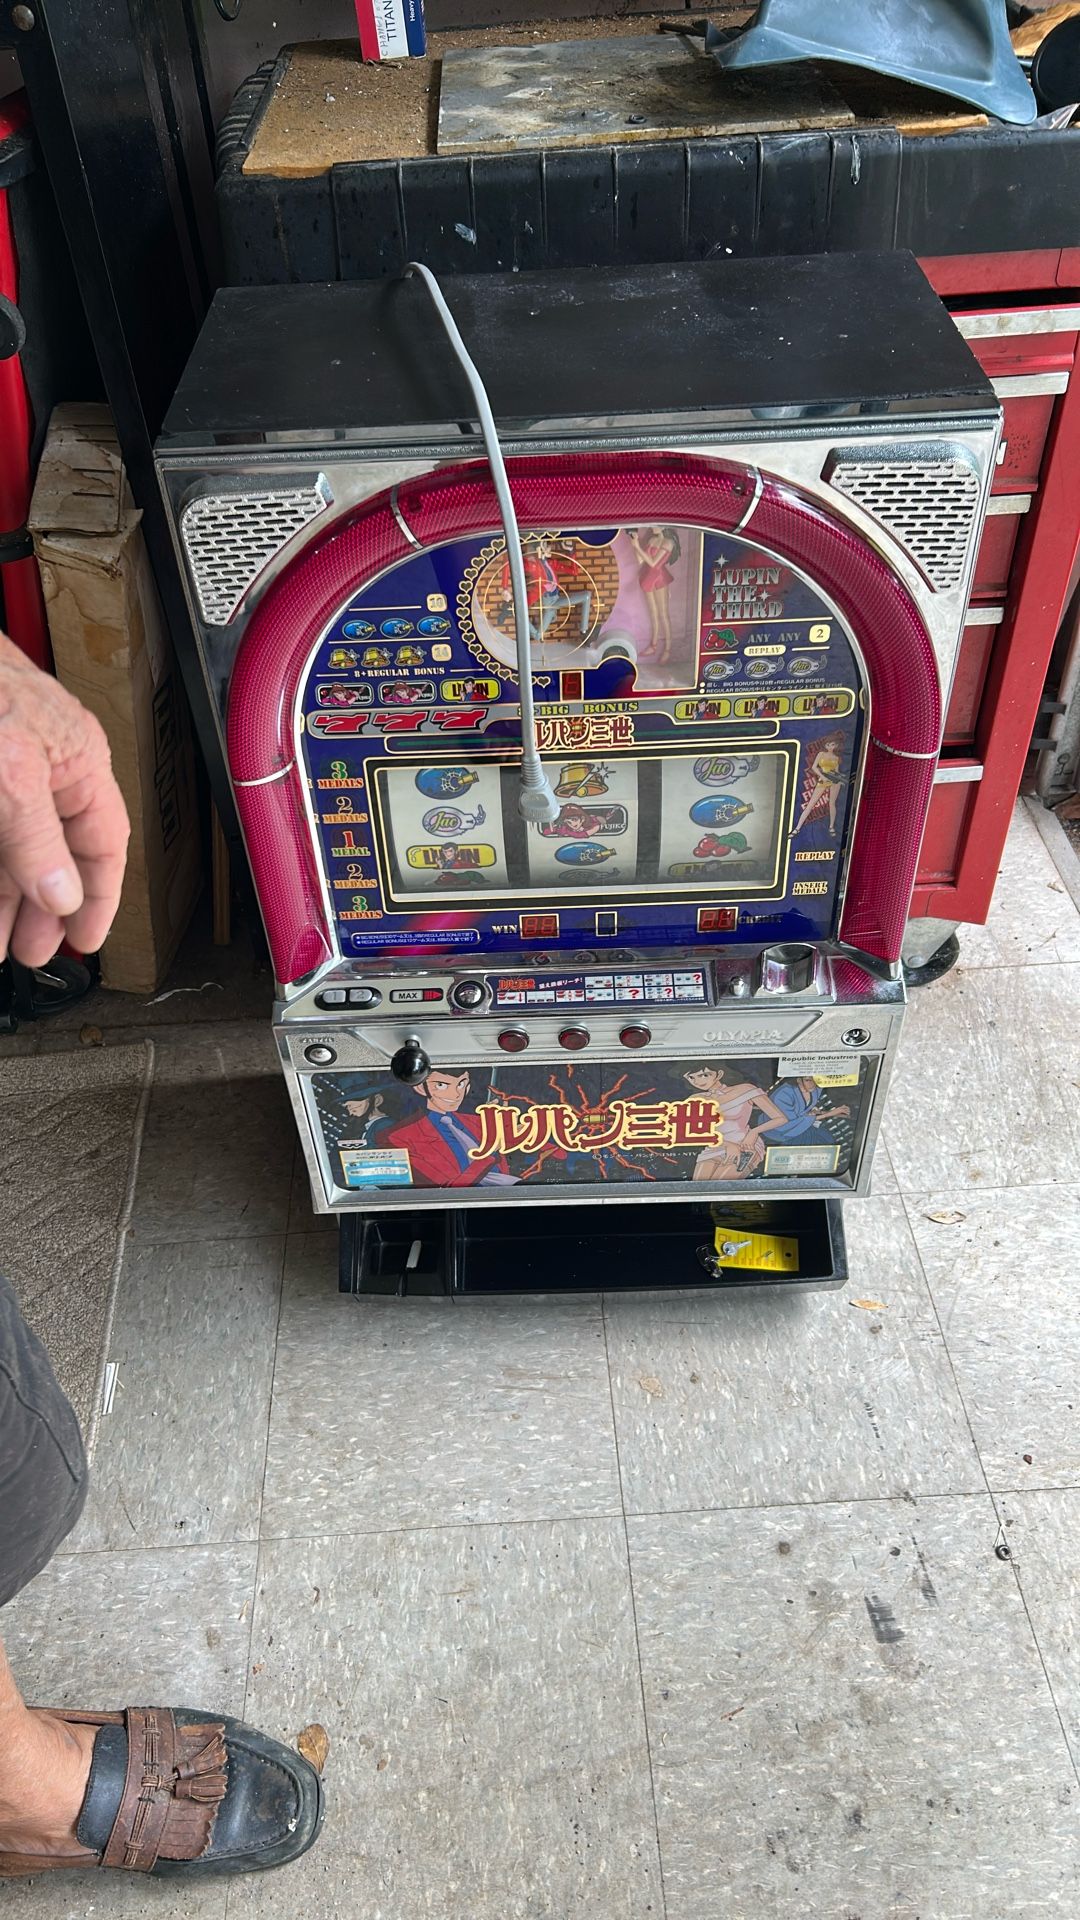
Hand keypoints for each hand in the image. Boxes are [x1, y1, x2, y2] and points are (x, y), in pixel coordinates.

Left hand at [0, 631, 128, 966]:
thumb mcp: (13, 773)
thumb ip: (37, 837)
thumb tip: (61, 894)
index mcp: (79, 760)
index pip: (104, 845)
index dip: (98, 899)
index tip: (84, 939)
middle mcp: (44, 767)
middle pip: (54, 854)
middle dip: (42, 909)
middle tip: (31, 951)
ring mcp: (6, 768)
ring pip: (12, 847)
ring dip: (5, 896)